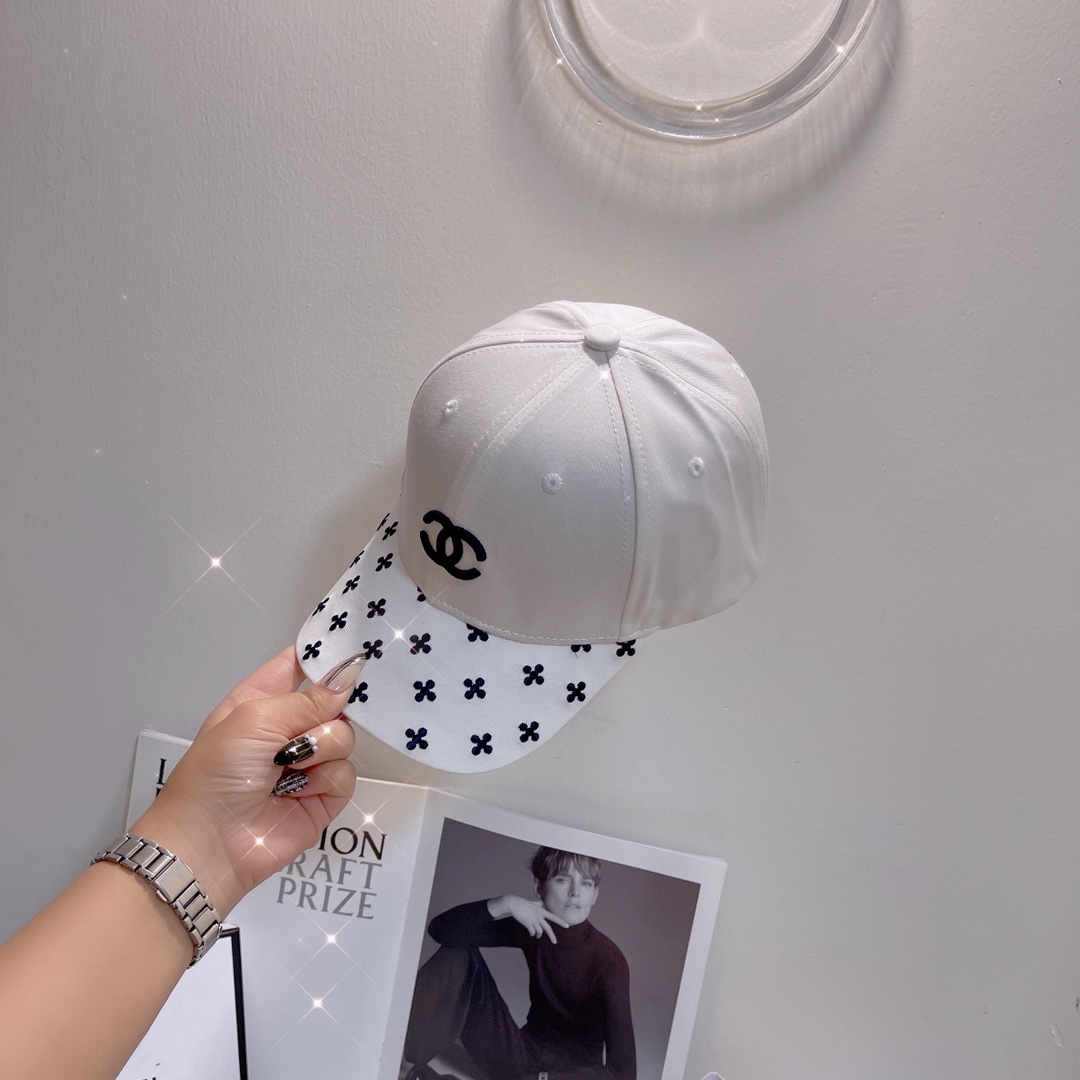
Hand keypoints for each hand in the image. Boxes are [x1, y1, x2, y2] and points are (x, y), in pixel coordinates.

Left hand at [131, 646, 358, 914]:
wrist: (210, 843)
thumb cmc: (217, 773)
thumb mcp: (255, 719)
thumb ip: (308, 698)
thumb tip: (349, 674)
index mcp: (263, 700)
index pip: (301, 665)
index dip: (326, 655)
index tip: (353, 647)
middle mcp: (288, 728)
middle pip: (334, 700)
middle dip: (331, 708)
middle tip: (311, 720)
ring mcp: (309, 762)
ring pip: (344, 736)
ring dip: (320, 749)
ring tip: (288, 768)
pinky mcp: (323, 795)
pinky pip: (347, 773)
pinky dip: (325, 781)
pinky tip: (298, 792)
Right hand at [489, 894, 568, 943]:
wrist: (513, 903)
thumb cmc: (522, 903)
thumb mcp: (532, 903)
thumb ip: (538, 904)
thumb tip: (542, 903)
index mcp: (541, 910)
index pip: (553, 917)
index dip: (561, 922)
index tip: (567, 926)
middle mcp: (539, 915)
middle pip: (547, 928)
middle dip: (552, 936)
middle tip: (555, 942)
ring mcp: (533, 919)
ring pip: (539, 931)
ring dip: (538, 935)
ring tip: (536, 935)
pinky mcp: (527, 923)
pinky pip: (532, 932)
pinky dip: (532, 934)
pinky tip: (531, 933)